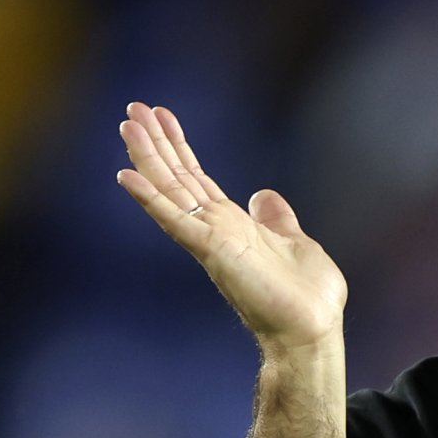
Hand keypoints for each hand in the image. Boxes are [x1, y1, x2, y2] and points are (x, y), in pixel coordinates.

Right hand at [116, 103, 346, 351]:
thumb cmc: (306, 297)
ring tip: (127, 125)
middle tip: (132, 108)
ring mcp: (210, 239)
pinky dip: (151, 199)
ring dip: (147, 158)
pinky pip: (175, 220)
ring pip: (171, 191)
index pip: (197, 177)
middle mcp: (214, 229)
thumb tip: (263, 195)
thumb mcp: (295, 242)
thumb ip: (276, 218)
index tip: (161, 115)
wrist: (311, 330)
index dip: (178, 146)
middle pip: (177, 177)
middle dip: (155, 142)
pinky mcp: (212, 251)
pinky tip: (127, 176)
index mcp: (232, 224)